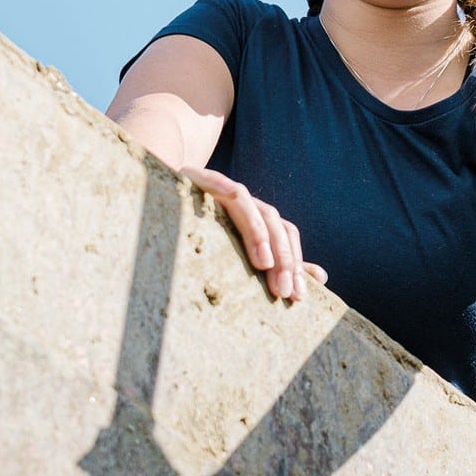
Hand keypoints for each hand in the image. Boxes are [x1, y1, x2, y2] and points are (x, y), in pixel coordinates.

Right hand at [179, 166, 328, 300]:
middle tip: (284, 291)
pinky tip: (230, 210)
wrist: (153, 200)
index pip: (285, 233)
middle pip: (272, 221)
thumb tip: (322, 277)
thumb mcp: (236, 255)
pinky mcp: (198, 178)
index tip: (297, 297)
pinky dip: (228, 196)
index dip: (295, 261)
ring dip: (258, 233)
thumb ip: (279, 264)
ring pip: (249, 205)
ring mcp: (221, 187)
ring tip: (264, 264)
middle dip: (282, 256)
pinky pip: (219, 184)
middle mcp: (244, 201)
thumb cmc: (196, 234)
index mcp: (255, 216)